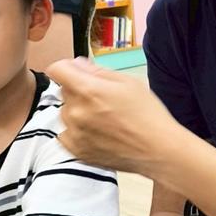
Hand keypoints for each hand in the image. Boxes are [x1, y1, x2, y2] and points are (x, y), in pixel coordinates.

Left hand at [46, 58, 180, 174]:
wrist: (158, 150)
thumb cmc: (148, 114)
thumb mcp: (128, 82)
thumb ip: (97, 71)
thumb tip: (77, 64)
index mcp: (88, 90)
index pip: (57, 70)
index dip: (67, 68)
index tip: (76, 72)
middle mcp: (76, 112)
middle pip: (63, 91)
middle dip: (78, 90)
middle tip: (102, 99)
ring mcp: (75, 134)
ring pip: (65, 112)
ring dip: (77, 111)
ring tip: (103, 118)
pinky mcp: (77, 151)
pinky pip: (65, 134)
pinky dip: (76, 131)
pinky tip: (96, 132)